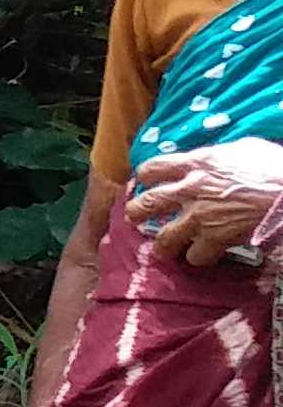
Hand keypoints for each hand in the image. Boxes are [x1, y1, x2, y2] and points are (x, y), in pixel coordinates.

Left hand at [128, 139, 282, 266]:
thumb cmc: (274, 166)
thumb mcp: (243, 149)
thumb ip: (218, 156)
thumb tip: (212, 158)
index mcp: (196, 163)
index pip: (151, 168)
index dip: (145, 178)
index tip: (148, 183)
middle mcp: (190, 189)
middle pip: (146, 204)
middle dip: (136, 213)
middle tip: (136, 217)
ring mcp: (200, 216)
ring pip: (164, 238)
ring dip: (164, 245)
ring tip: (166, 248)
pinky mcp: (215, 238)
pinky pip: (195, 255)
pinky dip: (198, 257)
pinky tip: (203, 255)